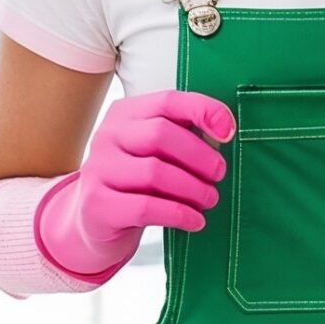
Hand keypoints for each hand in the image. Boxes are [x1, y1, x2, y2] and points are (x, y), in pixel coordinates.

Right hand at [40, 90, 234, 270]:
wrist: (96, 221)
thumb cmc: (137, 180)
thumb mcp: (155, 151)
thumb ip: (183, 136)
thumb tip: (223, 132)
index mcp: (125, 114)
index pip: (167, 101)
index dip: (202, 111)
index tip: (228, 133)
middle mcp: (107, 136)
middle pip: (161, 135)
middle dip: (200, 156)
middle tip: (219, 174)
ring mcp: (98, 169)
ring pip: (155, 173)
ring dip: (193, 189)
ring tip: (209, 199)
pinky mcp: (97, 204)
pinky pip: (146, 207)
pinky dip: (179, 214)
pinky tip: (195, 220)